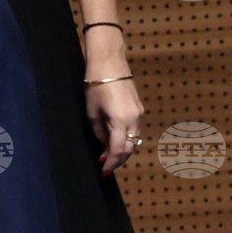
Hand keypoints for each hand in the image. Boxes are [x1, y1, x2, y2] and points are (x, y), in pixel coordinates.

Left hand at [83, 28, 144, 174]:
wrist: (109, 63)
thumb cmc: (96, 85)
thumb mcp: (92, 112)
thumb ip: (99, 131)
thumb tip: (103, 145)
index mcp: (121, 120)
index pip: (119, 149)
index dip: (111, 162)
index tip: (103, 170)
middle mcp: (134, 119)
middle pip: (130, 148)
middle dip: (118, 159)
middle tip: (106, 166)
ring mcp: (139, 113)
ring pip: (134, 139)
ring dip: (123, 149)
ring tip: (109, 156)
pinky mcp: (139, 108)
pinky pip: (134, 129)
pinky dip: (126, 138)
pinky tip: (115, 140)